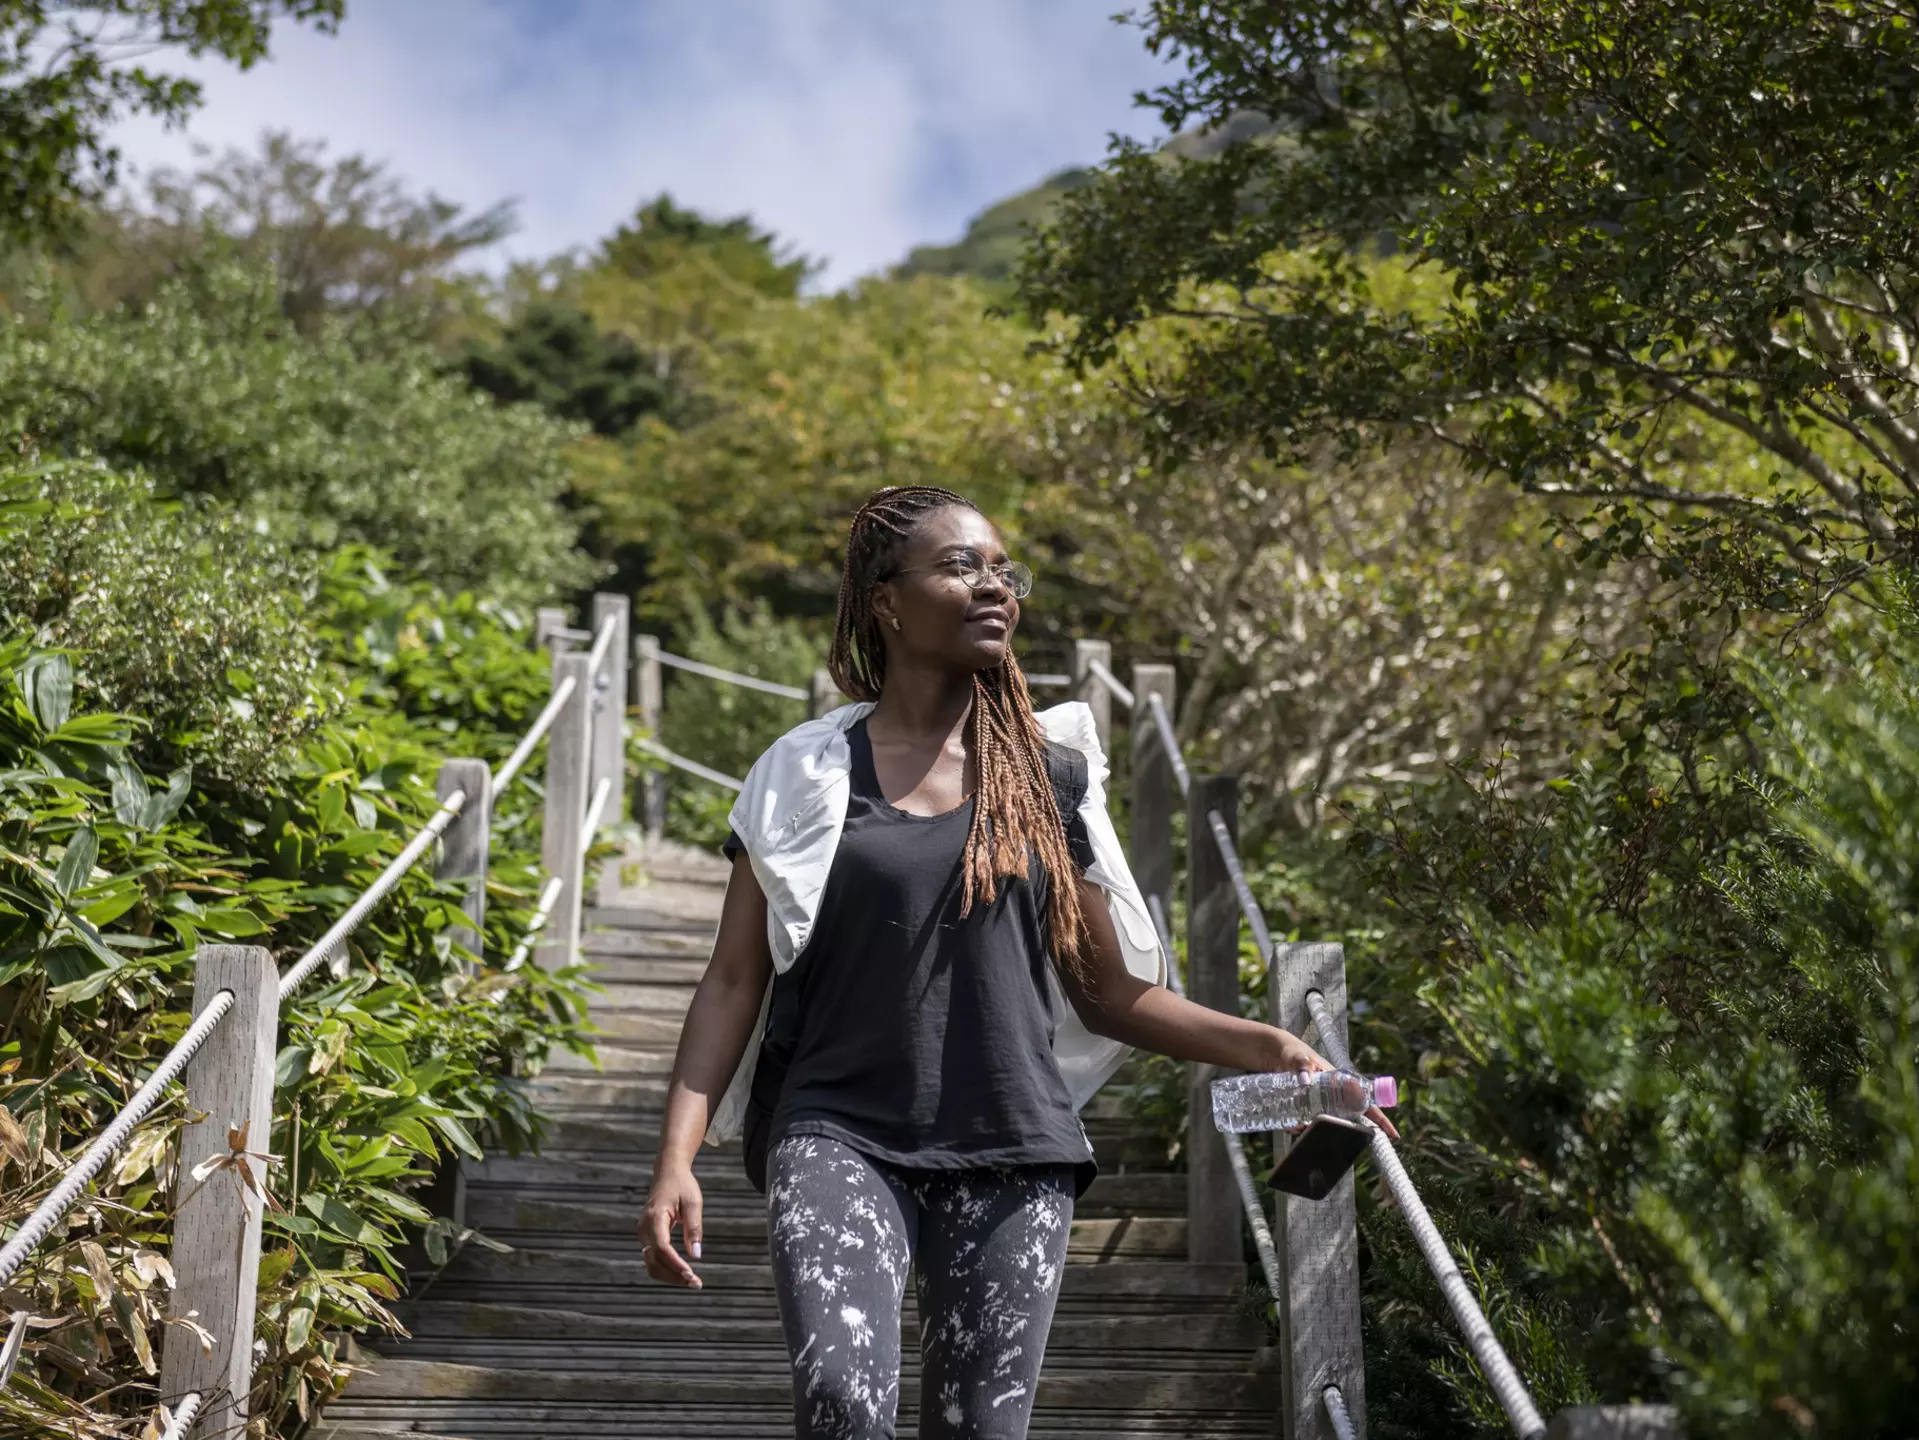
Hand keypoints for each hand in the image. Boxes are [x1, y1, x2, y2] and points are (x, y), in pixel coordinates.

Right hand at [640, 1166, 703, 1288]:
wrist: (668, 1172)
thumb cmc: (682, 1185)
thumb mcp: (693, 1203)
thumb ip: (694, 1228)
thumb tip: (696, 1255)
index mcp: (654, 1217)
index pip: (661, 1248)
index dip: (675, 1264)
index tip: (691, 1275)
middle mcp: (644, 1228)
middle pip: (654, 1261)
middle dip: (674, 1275)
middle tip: (696, 1284)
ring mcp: (643, 1233)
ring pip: (651, 1263)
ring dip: (670, 1275)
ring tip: (692, 1282)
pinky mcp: (647, 1236)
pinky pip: (653, 1258)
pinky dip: (667, 1268)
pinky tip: (683, 1273)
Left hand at [1260, 1026, 1401, 1140]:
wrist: (1269, 1052)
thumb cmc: (1290, 1051)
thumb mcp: (1296, 1055)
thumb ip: (1300, 1064)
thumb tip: (1306, 1080)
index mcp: (1338, 1081)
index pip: (1364, 1101)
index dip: (1379, 1118)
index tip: (1392, 1135)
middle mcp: (1331, 1095)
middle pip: (1345, 1120)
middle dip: (1337, 1130)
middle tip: (1314, 1128)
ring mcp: (1316, 1103)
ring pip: (1322, 1125)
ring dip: (1310, 1130)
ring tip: (1294, 1124)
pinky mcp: (1300, 1108)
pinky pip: (1304, 1124)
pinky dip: (1296, 1127)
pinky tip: (1287, 1123)